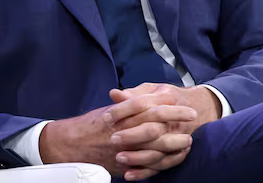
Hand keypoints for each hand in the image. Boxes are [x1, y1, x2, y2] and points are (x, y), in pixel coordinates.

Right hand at [39, 92, 196, 177]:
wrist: (70, 146)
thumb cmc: (90, 126)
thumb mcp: (108, 110)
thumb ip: (127, 103)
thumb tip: (147, 96)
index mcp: (119, 114)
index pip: (147, 104)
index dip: (165, 102)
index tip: (179, 97)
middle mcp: (122, 130)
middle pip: (155, 123)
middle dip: (175, 119)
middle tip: (191, 115)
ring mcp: (124, 149)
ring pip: (154, 146)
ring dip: (173, 143)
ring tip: (188, 139)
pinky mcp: (124, 165)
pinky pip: (147, 166)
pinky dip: (162, 162)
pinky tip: (174, 158)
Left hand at [103, 84, 221, 179]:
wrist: (198, 108)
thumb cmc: (168, 98)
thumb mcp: (152, 89)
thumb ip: (133, 93)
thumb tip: (113, 94)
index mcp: (165, 99)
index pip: (141, 104)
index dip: (122, 110)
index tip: (106, 117)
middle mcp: (172, 120)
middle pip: (151, 128)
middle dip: (131, 135)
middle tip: (112, 139)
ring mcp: (177, 138)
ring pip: (157, 151)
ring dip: (137, 157)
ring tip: (119, 158)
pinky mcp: (177, 152)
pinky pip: (162, 166)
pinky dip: (145, 172)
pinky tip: (129, 174)